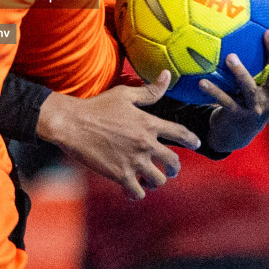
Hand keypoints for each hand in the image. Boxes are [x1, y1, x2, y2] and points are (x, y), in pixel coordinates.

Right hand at [36, 70, 201, 200]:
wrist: (72, 124)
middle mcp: (145, 144)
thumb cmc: (97, 106)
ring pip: (158, 180)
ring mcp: (134, 161)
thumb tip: (166, 75)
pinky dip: (136, 193)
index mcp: (149, 123)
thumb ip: (149, 91)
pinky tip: (131, 190)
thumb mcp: (124, 94)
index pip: (180, 133)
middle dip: (175, 168)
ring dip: (155, 181)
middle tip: (171, 171)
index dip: (192, 139)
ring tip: (149, 181)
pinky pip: (137, 192)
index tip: (196, 143)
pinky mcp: (120, 175)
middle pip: (173, 162)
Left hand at [198, 14, 268, 153]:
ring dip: (240, 72)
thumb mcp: (259, 81)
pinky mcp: (239, 117)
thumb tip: (253, 19)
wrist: (237, 134)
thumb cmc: (246, 97)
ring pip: (250, 89)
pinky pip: (225, 102)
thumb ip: (259, 58)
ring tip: (230, 57)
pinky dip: (214, 91)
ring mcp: (257, 108)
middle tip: (268, 32)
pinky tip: (201, 81)